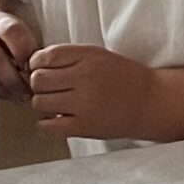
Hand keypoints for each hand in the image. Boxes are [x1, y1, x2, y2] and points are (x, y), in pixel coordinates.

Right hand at [0, 9, 42, 103]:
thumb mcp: (14, 28)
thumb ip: (27, 44)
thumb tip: (44, 69)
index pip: (11, 31)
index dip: (26, 49)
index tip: (36, 64)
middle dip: (14, 80)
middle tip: (30, 92)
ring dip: (4, 90)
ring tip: (20, 97)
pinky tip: (3, 96)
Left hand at [28, 43, 156, 139]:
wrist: (149, 102)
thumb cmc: (123, 78)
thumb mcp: (99, 56)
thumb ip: (70, 58)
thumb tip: (34, 65)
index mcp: (90, 57)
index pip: (47, 56)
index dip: (37, 62)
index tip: (41, 68)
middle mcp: (85, 78)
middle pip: (39, 80)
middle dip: (39, 83)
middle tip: (49, 87)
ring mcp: (83, 104)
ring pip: (39, 102)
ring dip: (43, 102)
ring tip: (56, 103)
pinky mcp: (83, 127)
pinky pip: (47, 126)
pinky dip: (47, 123)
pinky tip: (58, 118)